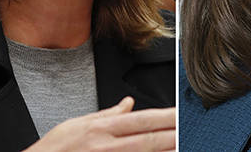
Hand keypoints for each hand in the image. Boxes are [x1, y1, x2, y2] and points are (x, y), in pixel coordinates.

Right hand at [26, 97, 175, 151]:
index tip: (182, 113)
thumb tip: (128, 103)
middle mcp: (109, 145)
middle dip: (175, 133)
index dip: (165, 117)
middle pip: (150, 139)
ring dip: (169, 150)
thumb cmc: (56, 148)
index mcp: (102, 128)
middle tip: (195, 128)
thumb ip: (107, 114)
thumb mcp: (77, 123)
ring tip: (188, 143)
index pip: (141, 120)